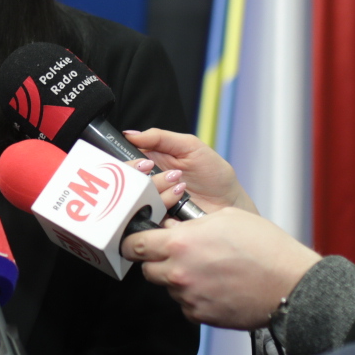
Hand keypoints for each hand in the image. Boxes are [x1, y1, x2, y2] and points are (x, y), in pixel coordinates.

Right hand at [121, 128, 256, 213]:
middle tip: (170, 176)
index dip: (130, 163)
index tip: (144, 163)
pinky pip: (147, 218)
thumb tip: (131, 134)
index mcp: (149, 161)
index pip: (125, 161)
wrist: (229, 201)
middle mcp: (146, 183)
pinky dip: (163, 210)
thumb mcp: (189, 146)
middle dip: (147, 179)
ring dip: (160, 193)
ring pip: (138, 200)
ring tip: (182, 189)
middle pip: (127, 182)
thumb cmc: (213, 173)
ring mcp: (151, 203)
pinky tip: (180, 204)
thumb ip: (160, 137)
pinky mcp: (157, 220)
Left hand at [121, 207, 319, 329]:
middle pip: (147, 270)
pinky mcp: (202, 316)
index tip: (137, 241)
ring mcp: (189, 297)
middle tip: (176, 254)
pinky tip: (215, 286)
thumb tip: (173, 229)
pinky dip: (194, 297)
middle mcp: (179, 273)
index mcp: (181, 244)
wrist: (290, 284)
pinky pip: (186, 305)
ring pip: (168, 287)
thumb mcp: (226, 218)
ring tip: (206, 269)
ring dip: (177, 279)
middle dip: (156, 261)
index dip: (133, 242)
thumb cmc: (264, 247)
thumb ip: (192, 224)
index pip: (136, 246)